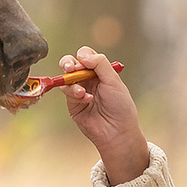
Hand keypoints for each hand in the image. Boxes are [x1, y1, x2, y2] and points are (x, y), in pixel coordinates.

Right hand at [61, 47, 149, 184]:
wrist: (117, 131)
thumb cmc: (120, 107)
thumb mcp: (113, 81)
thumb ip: (99, 64)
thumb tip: (82, 55)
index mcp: (100, 72)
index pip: (86, 56)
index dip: (83, 56)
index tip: (85, 61)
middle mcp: (88, 80)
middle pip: (71, 63)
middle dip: (68, 63)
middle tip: (70, 67)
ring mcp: (79, 91)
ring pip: (66, 77)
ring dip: (72, 81)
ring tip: (82, 92)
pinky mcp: (73, 103)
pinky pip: (67, 92)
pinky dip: (74, 93)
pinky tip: (86, 99)